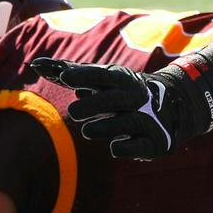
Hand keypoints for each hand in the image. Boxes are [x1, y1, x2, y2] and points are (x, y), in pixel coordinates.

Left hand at [33, 48, 212, 160]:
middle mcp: (137, 97)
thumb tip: (36, 64)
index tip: (64, 77)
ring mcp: (148, 119)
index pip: (102, 75)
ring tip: (89, 131)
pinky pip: (139, 147)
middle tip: (73, 112)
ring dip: (107, 127)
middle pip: (115, 99)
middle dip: (95, 104)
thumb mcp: (103, 80)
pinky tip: (115, 148)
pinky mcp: (156, 142)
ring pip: (126, 124)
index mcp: (123, 80)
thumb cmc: (126, 92)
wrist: (176, 106)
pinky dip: (126, 147)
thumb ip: (71, 73)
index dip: (84, 75)